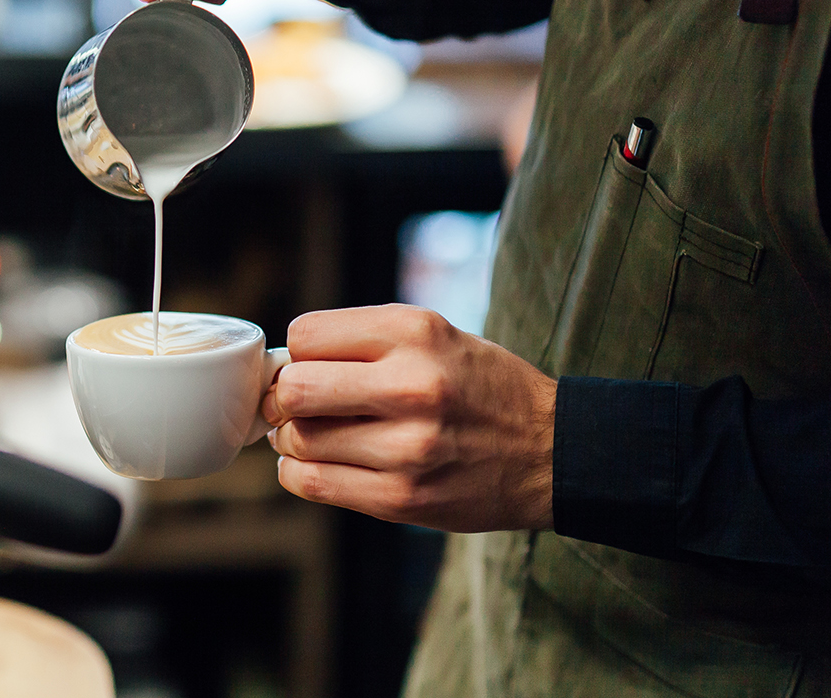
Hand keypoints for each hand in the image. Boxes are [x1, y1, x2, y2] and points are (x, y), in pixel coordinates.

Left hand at [263, 305, 557, 531]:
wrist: (552, 452)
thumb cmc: (479, 387)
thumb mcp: (433, 335)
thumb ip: (361, 342)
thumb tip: (278, 369)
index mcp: (415, 333)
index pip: (305, 336)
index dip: (298, 353)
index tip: (310, 367)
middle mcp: (411, 386)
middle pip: (294, 389)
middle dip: (283, 397)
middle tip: (297, 405)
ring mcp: (407, 447)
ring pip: (298, 440)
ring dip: (293, 439)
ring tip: (317, 435)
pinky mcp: (403, 498)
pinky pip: (313, 484)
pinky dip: (301, 473)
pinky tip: (320, 464)